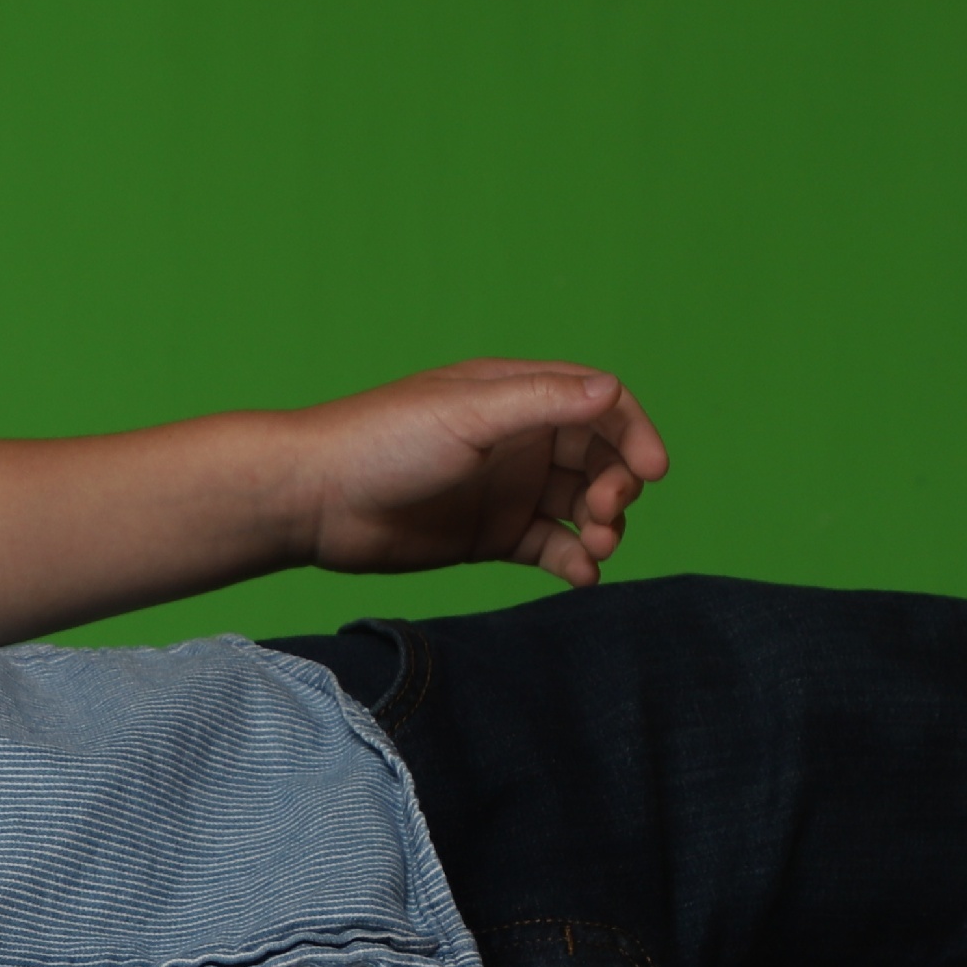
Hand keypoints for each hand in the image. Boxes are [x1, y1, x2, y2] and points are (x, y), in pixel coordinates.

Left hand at [289, 359, 670, 589]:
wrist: (314, 500)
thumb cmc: (381, 441)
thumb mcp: (467, 414)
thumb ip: (540, 402)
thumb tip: (611, 391)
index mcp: (515, 397)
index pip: (599, 407)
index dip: (633, 434)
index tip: (652, 471)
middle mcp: (518, 440)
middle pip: (597, 460)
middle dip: (616, 486)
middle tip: (606, 514)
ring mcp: (505, 490)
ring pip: (578, 507)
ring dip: (601, 526)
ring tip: (597, 548)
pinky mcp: (488, 536)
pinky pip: (548, 548)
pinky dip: (572, 560)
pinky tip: (581, 575)